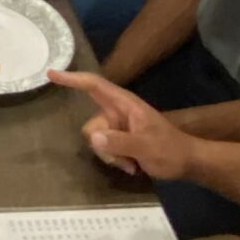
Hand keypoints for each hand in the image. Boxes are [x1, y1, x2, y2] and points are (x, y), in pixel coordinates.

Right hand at [50, 68, 191, 180]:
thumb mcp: (147, 147)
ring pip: (97, 141)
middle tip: (126, 158)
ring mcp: (119, 126)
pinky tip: (132, 166)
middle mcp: (118, 112)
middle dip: (103, 145)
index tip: (52, 73)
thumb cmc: (171, 150)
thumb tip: (94, 137)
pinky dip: (115, 160)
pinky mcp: (120, 139)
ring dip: (111, 156)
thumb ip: (120, 142)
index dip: (73, 79)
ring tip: (133, 163)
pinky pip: (104, 149)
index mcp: (125, 104)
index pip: (95, 86)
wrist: (188, 163)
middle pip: (92, 125)